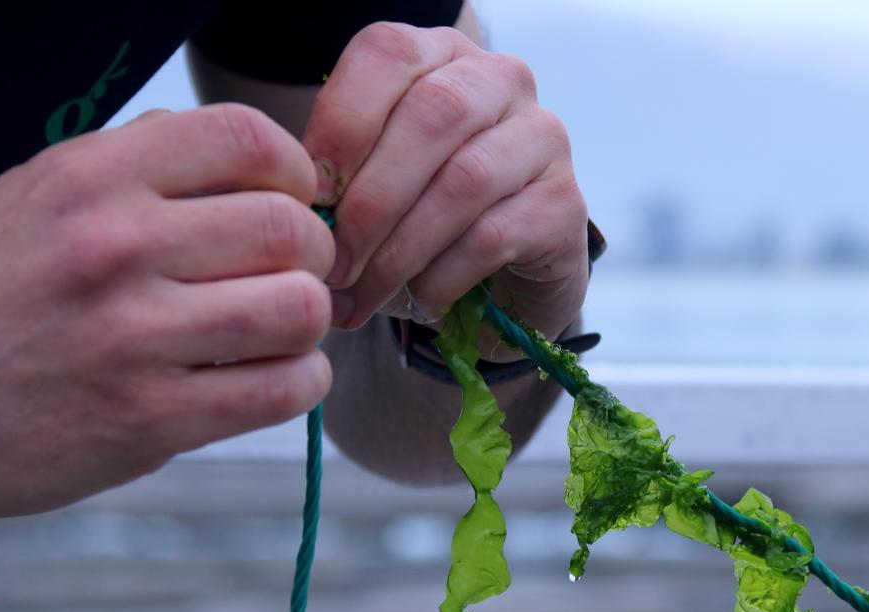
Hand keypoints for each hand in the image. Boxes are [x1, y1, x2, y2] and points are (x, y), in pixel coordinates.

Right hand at [0, 104, 332, 543]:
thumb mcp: (32, 198)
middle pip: (289, 228)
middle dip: (311, 256)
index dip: (292, 173)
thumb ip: (135, 172)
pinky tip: (271, 380)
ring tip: (278, 335)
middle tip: (291, 279)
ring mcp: (133, 337)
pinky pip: (281, 391)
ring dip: (308, 324)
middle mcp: (116, 246)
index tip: (287, 204)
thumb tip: (246, 165)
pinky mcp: (146, 420)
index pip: (247, 138)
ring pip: (299, 310)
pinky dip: (299, 383)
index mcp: (90, 178)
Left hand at [304, 22, 589, 354]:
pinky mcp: (566, 204)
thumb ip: (337, 181)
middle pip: (432, 115)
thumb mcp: (368, 187)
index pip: (388, 54)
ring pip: (465, 180)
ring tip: (364, 295)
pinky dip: (443, 275)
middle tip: (333, 265)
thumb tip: (303, 214)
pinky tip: (421, 299)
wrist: (498, 281)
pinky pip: (494, 235)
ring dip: (401, 249)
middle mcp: (500, 80)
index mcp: (438, 56)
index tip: (309, 196)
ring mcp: (543, 138)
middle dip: (369, 200)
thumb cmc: (418, 223)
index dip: (341, 124)